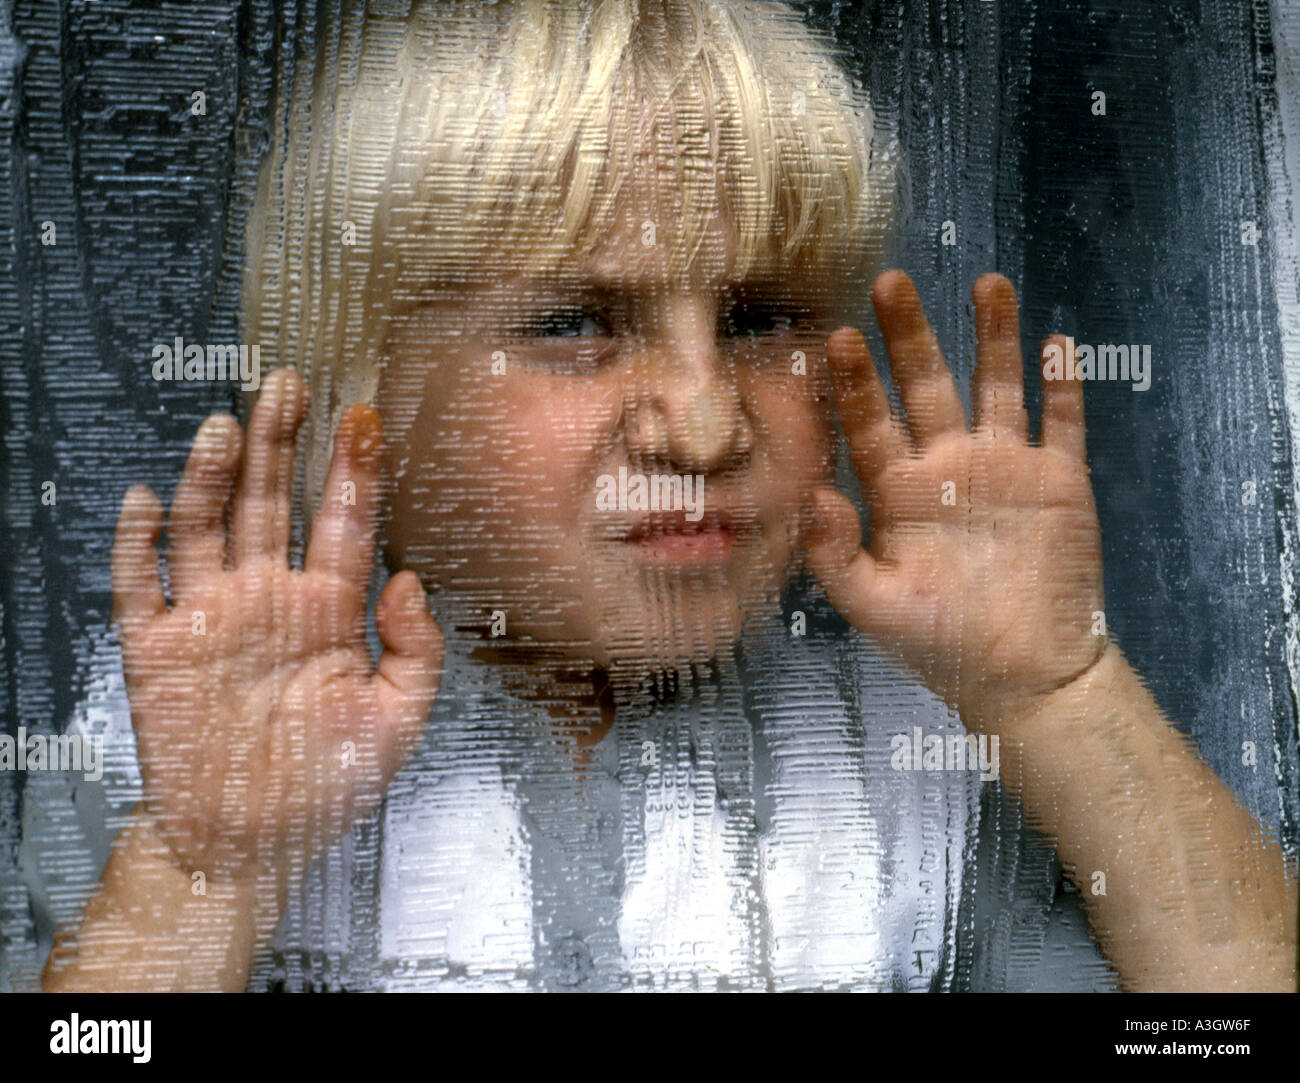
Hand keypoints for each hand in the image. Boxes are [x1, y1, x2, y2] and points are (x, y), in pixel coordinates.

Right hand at [110, 369, 441, 882]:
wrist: (248, 845)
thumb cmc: (325, 784)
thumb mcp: (398, 722)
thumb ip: (416, 650)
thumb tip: (408, 580)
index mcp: (330, 612)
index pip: (344, 522)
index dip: (353, 470)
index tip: (364, 418)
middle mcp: (270, 600)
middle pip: (274, 503)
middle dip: (282, 444)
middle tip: (290, 386)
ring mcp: (213, 617)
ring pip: (209, 526)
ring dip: (216, 476)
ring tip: (231, 426)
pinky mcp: (159, 648)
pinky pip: (142, 583)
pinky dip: (140, 541)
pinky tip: (147, 498)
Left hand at [806, 271, 1105, 729]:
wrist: (1024, 676)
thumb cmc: (940, 645)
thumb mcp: (874, 605)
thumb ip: (835, 553)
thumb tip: (808, 496)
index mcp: (897, 492)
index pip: (869, 422)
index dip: (855, 380)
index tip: (838, 335)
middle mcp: (946, 467)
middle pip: (925, 386)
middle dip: (910, 336)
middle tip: (891, 282)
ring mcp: (1004, 468)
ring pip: (995, 386)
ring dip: (992, 337)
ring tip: (986, 284)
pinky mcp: (1058, 481)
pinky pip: (1060, 422)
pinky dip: (1060, 385)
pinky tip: (1054, 341)